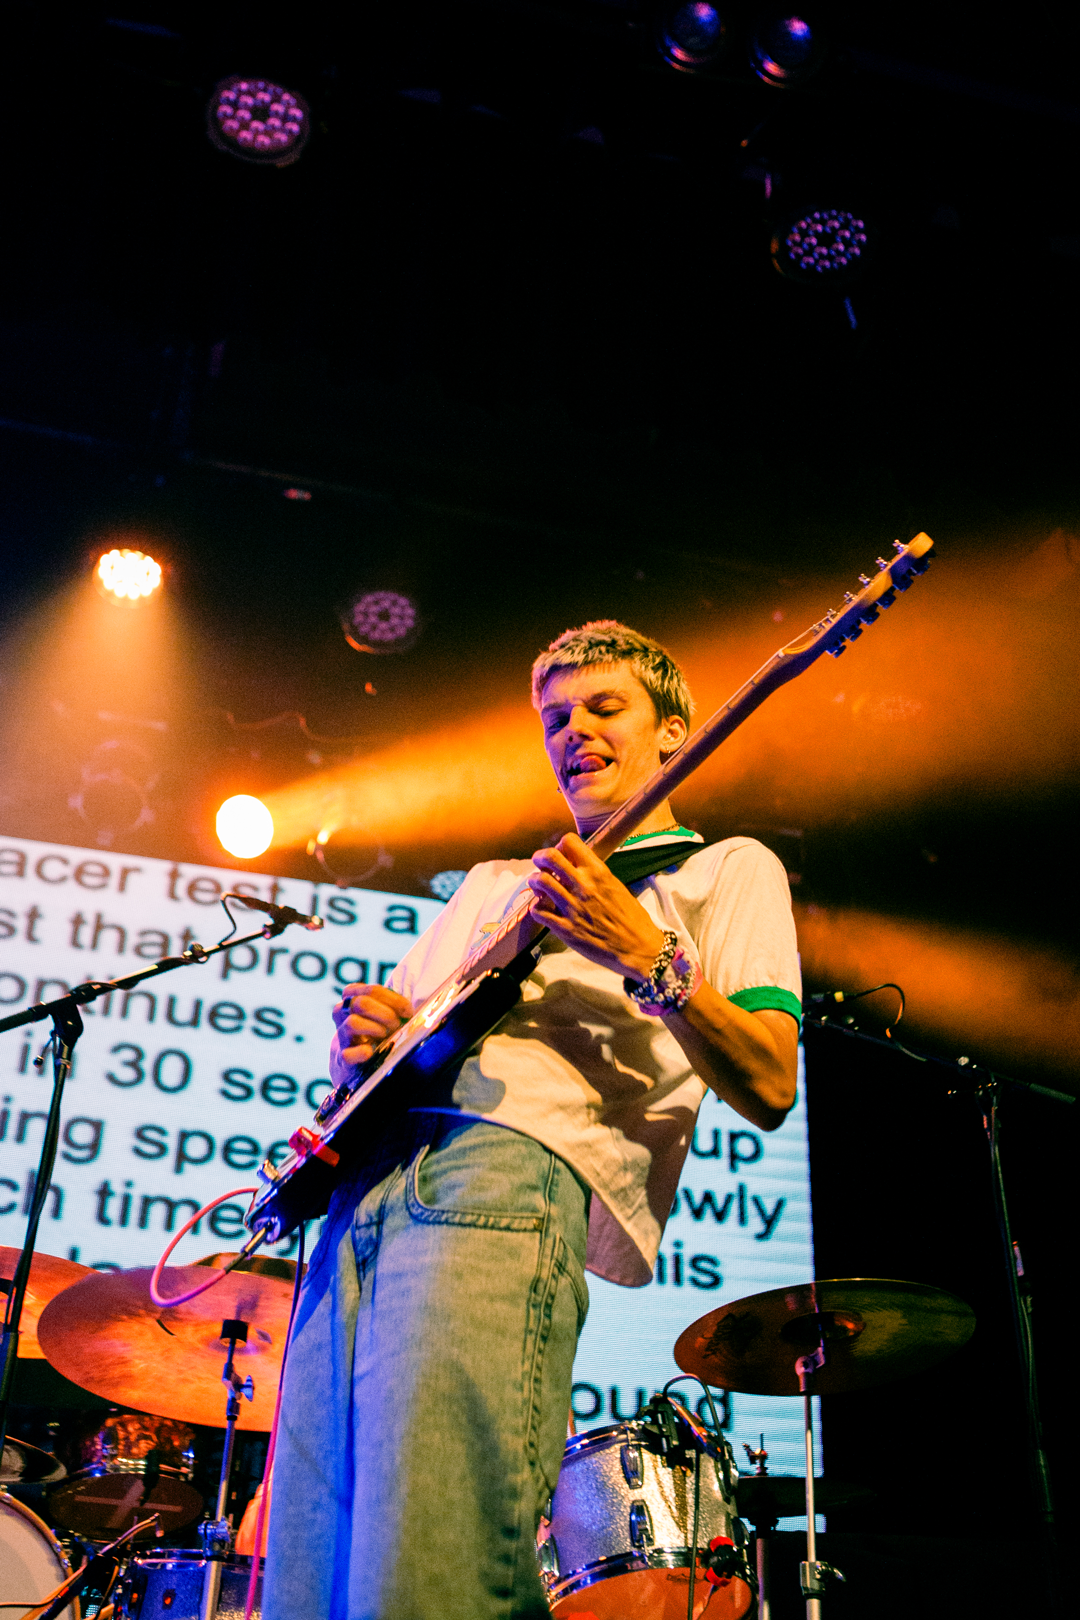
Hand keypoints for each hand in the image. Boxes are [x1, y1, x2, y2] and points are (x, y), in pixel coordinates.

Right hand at [330, 982, 413, 1084]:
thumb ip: (393, 1004)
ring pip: (352, 1023)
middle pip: (361, 1003)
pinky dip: (362, 1052)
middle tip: (397, 1024)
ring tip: (386, 1036)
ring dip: (375, 1029)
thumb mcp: (382, 1010)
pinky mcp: (342, 1056)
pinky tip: (371, 1051)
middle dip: (385, 1014)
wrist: (355, 1056)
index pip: (372, 990)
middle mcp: (342, 1011)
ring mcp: (341, 1034)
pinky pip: (347, 1053)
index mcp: (352, 995)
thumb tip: (413, 1009)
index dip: (394, 1000)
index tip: (408, 1011)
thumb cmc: (376, 1027)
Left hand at [526, 833, 666, 979]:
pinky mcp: (565, 928)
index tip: (561, 854)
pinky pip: (538, 911)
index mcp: (598, 872)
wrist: (638, 947)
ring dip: (535, 880)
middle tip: (541, 864)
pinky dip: (536, 907)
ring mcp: (572, 907)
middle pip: (550, 857)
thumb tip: (577, 868)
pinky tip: (542, 908)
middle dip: (540, 857)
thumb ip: (595, 875)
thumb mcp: (616, 886)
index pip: (570, 842)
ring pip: (540, 881)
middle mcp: (583, 885)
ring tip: (538, 885)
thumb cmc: (632, 918)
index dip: (561, 846)